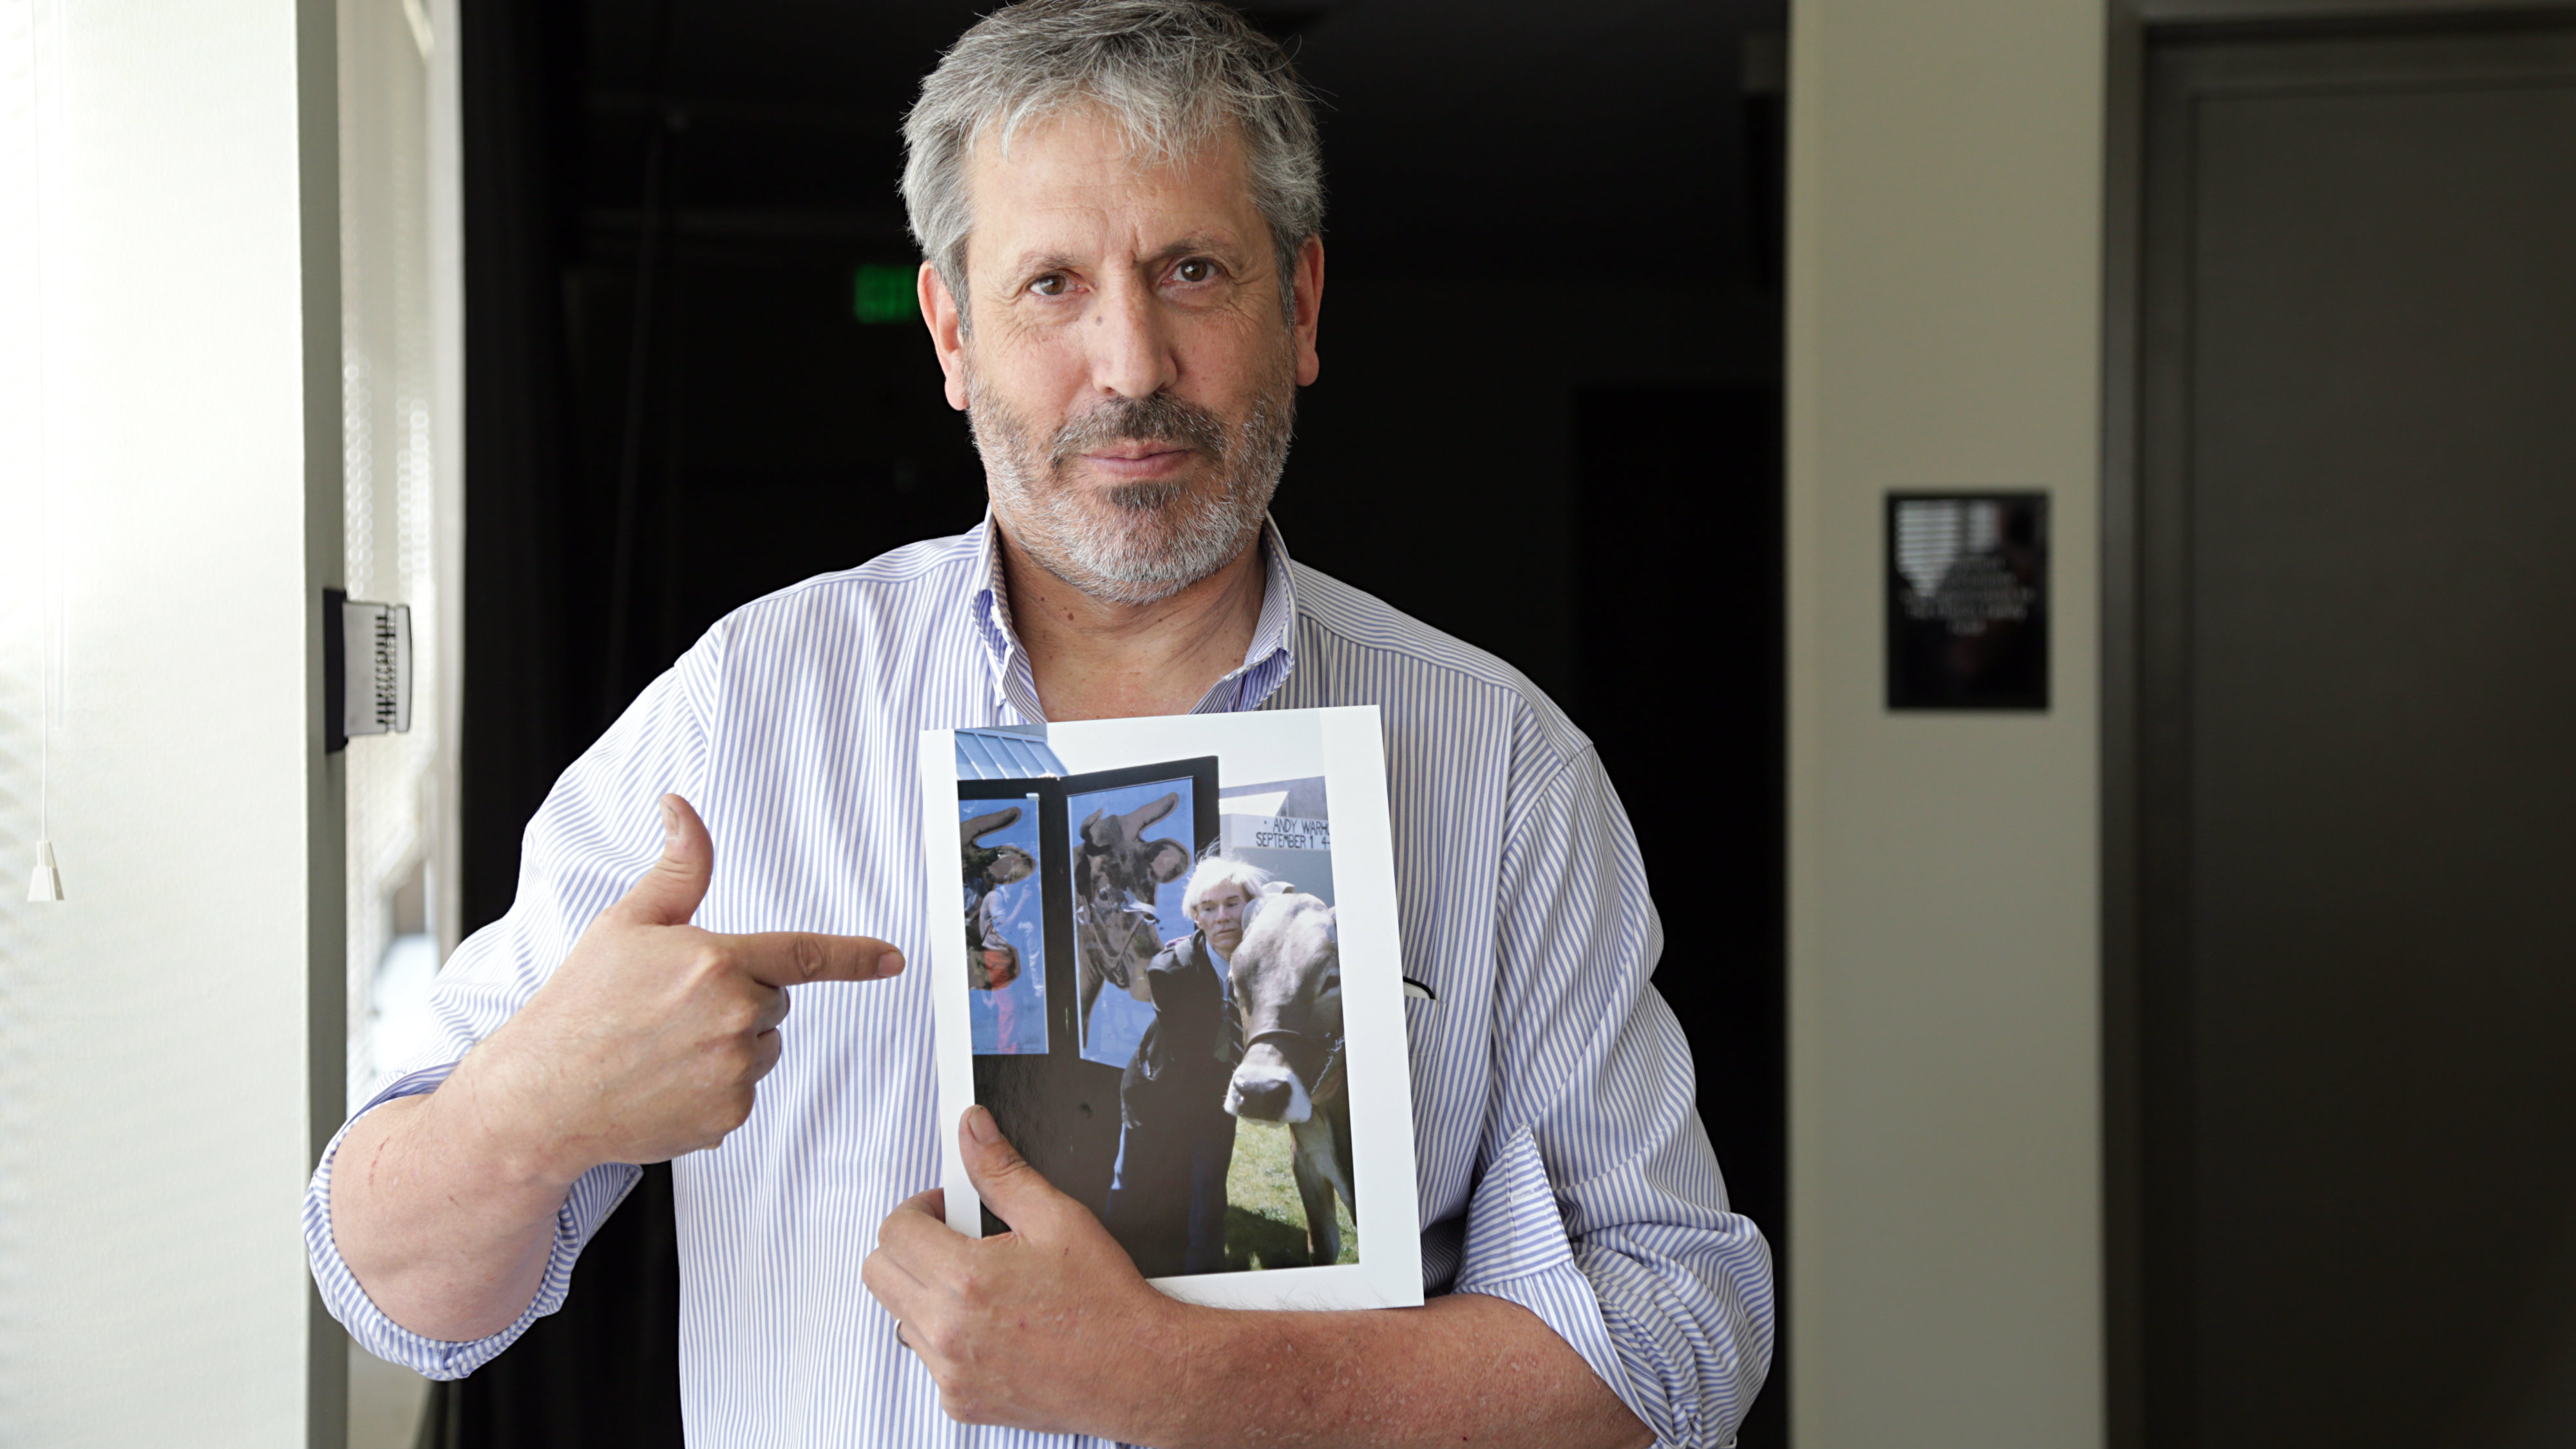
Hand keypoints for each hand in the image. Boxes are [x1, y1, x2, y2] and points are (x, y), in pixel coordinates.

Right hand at [454, 793, 904, 1182]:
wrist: (540, 1098)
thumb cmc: (578, 1008)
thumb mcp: (624, 925)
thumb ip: (676, 871)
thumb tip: (683, 811)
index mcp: (717, 961)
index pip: (805, 954)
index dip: (855, 956)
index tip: (892, 959)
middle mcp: (735, 1016)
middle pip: (775, 1001)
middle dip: (739, 998)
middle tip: (674, 1008)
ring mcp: (734, 1072)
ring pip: (762, 1047)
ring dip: (730, 1044)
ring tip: (664, 1047)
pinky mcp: (727, 1117)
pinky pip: (742, 1091)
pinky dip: (714, 1088)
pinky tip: (664, 1082)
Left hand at [864, 1107, 1194, 1438]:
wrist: (1136, 1370)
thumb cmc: (1105, 1302)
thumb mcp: (1056, 1217)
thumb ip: (1002, 1171)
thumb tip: (973, 1131)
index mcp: (966, 1278)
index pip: (894, 1230)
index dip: (918, 1209)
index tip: (944, 1210)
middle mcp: (948, 1330)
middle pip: (879, 1273)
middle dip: (909, 1247)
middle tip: (953, 1241)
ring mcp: (950, 1372)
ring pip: (901, 1317)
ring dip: (926, 1293)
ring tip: (981, 1287)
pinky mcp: (960, 1402)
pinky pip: (928, 1359)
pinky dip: (948, 1338)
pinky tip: (992, 1325)